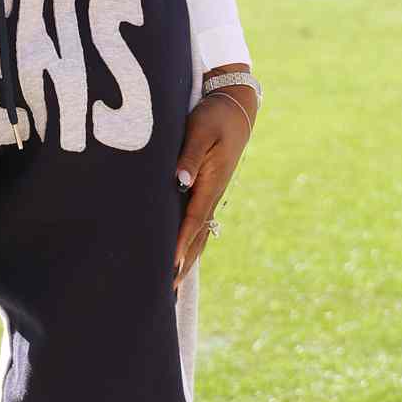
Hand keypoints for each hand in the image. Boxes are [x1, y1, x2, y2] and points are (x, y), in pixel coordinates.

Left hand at [173, 86, 254, 292]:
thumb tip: (181, 182)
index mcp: (211, 183)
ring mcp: (212, 195)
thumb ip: (189, 156)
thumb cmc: (213, 116)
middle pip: (196, 238)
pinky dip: (189, 245)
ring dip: (186, 260)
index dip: (179, 245)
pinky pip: (198, 225)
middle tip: (166, 293)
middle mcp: (213, 195)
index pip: (192, 221)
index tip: (168, 268)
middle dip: (181, 265)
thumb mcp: (200, 130)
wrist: (235, 107)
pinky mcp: (208, 191)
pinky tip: (181, 257)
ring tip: (172, 286)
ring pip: (199, 235)